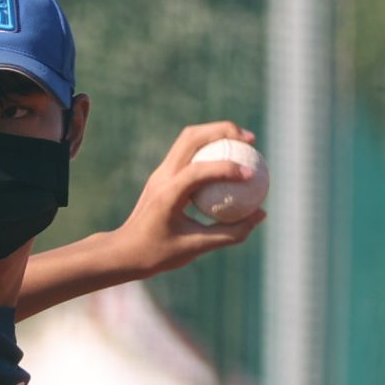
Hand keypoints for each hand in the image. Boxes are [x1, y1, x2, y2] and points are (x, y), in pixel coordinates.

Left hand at [110, 120, 267, 278]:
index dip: (227, 168)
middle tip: (251, 139)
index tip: (252, 174)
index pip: (199, 171)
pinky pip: (189, 152)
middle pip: (192, 137)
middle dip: (223, 130)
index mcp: (168, 194)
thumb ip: (231, 232)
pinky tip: (230, 159)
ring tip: (243, 141)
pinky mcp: (162, 174)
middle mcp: (162, 176)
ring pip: (189, 138)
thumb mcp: (197, 248)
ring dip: (216, 133)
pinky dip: (209, 149)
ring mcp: (160, 172)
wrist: (124, 251)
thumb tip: (260, 214)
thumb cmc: (158, 253)